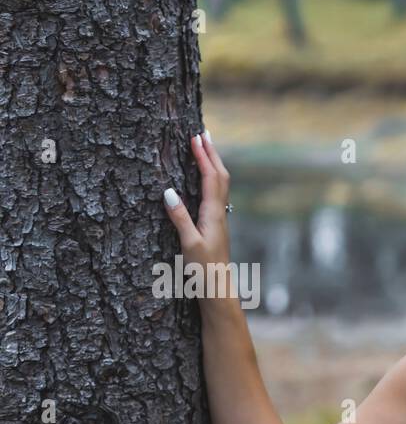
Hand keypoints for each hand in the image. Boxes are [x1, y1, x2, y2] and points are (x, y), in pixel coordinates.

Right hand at [161, 132, 232, 292]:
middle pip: (220, 177)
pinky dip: (211, 180)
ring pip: (220, 185)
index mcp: (214, 215)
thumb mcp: (188, 244)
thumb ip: (179, 218)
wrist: (218, 290)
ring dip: (213, 164)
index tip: (195, 137)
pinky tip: (206, 181)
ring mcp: (219, 220)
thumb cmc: (203, 270)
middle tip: (203, 133)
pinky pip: (216, 195)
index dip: (203, 157)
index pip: (210, 178)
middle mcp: (220, 214)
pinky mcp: (215, 226)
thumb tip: (167, 191)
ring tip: (206, 149)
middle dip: (212, 154)